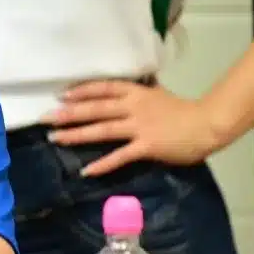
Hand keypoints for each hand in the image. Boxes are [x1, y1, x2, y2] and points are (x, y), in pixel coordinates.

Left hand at [42, 80, 223, 176]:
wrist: (207, 124)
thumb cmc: (182, 109)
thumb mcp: (157, 93)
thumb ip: (140, 90)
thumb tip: (127, 83)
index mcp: (135, 92)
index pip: (102, 88)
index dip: (80, 91)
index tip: (61, 95)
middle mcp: (133, 107)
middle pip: (95, 108)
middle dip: (69, 113)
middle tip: (45, 118)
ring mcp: (139, 127)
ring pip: (102, 130)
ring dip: (77, 134)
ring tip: (56, 138)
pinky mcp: (147, 146)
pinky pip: (120, 156)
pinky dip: (103, 163)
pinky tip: (87, 170)